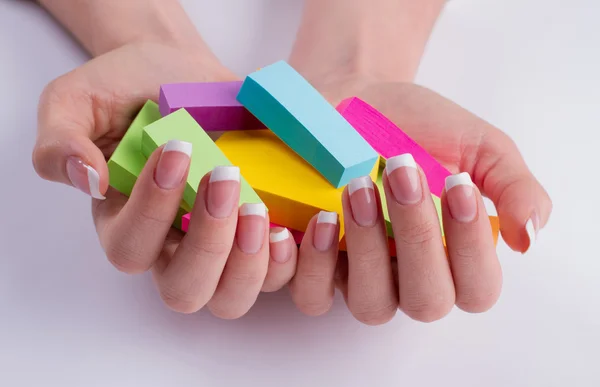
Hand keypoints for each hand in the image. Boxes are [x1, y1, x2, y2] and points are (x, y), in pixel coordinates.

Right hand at [32, 42, 298, 317]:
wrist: (182, 71)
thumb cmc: (129, 87)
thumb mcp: (77, 100)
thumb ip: (60, 141)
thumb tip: (86, 179)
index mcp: (124, 224)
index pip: (131, 248)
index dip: (153, 211)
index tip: (176, 150)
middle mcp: (171, 247)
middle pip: (185, 290)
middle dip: (209, 244)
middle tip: (224, 179)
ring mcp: (220, 246)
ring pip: (232, 296)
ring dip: (250, 262)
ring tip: (260, 209)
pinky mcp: (259, 235)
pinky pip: (277, 274)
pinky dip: (290, 259)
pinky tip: (298, 222)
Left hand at [287, 74, 551, 323]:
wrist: (353, 100)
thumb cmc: (414, 125)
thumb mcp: (475, 145)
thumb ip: (512, 187)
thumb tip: (530, 235)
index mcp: (453, 256)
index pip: (477, 287)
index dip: (471, 247)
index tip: (457, 183)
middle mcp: (407, 276)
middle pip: (425, 301)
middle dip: (418, 238)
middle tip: (403, 171)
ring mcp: (358, 276)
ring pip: (370, 302)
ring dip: (366, 251)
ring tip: (357, 188)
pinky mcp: (314, 264)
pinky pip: (311, 294)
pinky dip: (310, 266)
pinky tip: (316, 220)